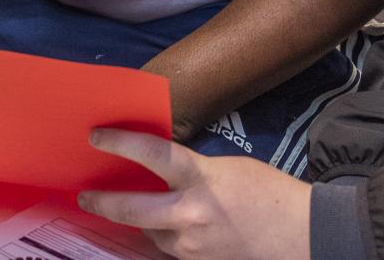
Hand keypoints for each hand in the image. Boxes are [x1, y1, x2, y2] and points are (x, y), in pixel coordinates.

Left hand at [78, 130, 310, 259]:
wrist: (299, 233)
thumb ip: (190, 171)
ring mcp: (191, 244)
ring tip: (139, 206)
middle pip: (131, 210)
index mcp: (202, 179)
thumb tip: (158, 171)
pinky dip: (163, 234)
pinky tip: (172, 224)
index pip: (153, 154)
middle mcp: (191, 214)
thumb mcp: (225, 168)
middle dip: (102, 203)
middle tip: (85, 196)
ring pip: (148, 231)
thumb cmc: (266, 192)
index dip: (120, 143)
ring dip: (141, 219)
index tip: (96, 136)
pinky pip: (167, 246)